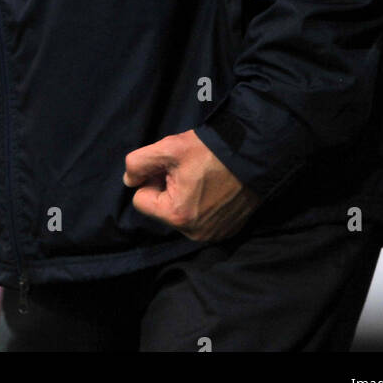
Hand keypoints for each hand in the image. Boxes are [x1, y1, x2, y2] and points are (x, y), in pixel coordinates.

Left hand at [123, 129, 261, 241]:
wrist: (253, 155)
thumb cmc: (210, 151)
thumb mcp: (168, 147)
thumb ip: (138, 163)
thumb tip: (129, 181)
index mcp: (176, 215)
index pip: (141, 200)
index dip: (152, 179)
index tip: (171, 168)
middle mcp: (193, 233)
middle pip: (161, 209)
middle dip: (167, 190)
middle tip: (187, 171)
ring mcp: (212, 235)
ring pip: (179, 215)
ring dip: (184, 198)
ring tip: (202, 178)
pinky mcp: (226, 232)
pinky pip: (200, 221)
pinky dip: (202, 206)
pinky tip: (214, 188)